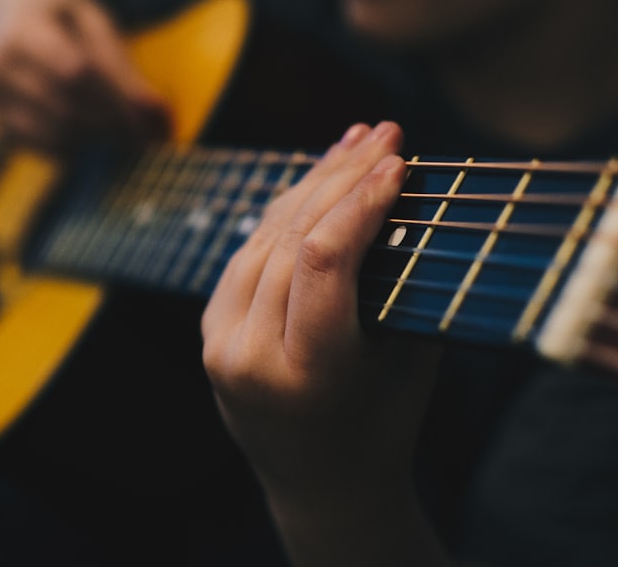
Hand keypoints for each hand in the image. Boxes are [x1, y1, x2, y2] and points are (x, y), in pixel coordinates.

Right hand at [0, 0, 169, 151]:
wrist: (6, 15)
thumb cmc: (61, 18)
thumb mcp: (94, 24)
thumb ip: (124, 68)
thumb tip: (161, 116)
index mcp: (23, 26)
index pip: (76, 71)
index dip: (116, 101)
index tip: (150, 119)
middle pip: (64, 106)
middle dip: (111, 125)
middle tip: (146, 136)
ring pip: (52, 132)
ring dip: (96, 141)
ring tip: (125, 137)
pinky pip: (40, 147)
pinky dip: (73, 150)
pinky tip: (95, 140)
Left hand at [201, 121, 440, 505]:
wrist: (320, 485)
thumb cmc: (382, 424)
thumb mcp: (407, 361)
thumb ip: (399, 285)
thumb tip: (398, 197)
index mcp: (307, 375)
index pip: (325, 262)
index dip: (362, 201)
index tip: (400, 163)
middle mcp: (249, 358)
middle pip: (292, 240)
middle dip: (342, 177)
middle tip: (385, 133)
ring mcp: (219, 344)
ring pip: (264, 238)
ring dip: (312, 185)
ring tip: (355, 144)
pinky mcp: (211, 329)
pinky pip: (248, 254)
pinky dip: (284, 215)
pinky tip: (315, 182)